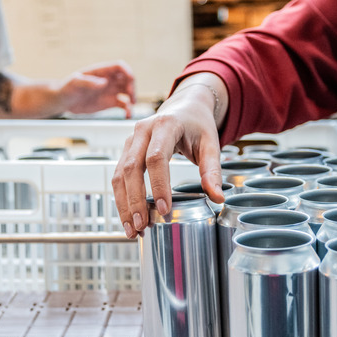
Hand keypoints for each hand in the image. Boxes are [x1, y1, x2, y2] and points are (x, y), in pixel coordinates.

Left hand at [59, 61, 135, 117]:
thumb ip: (88, 82)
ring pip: (128, 92)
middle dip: (132, 87)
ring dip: (132, 99)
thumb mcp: (74, 83)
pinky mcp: (109, 102)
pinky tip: (127, 116)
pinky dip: (128, 110)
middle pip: (127, 79)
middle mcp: (108, 80)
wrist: (63, 101)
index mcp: (101, 71)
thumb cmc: (66, 88)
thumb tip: (104, 82)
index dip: (128, 71)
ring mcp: (110, 91)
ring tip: (130, 109)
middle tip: (131, 98)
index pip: (119, 66)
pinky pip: (123, 105)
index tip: (131, 80)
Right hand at [112, 74, 227, 237]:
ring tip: (133, 229)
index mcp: (165, 125)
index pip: (156, 158)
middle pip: (131, 168)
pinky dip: (122, 199)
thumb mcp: (211, 144)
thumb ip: (213, 171)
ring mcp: (130, 140)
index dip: (158, 185)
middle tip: (143, 225)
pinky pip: (118, 177)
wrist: (184, 108)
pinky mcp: (126, 151)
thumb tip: (217, 198)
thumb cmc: (197, 125)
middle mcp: (142, 131)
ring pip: (119, 175)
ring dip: (124, 204)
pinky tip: (129, 218)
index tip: (164, 209)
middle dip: (135, 200)